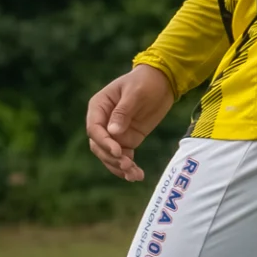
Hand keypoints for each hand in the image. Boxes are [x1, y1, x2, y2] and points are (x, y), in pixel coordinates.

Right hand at [86, 65, 175, 182]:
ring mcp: (115, 133)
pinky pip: (124, 157)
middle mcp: (103, 122)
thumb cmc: (145, 81)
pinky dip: (129, 167)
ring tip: (134, 175)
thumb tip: (112, 132)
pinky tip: (137, 176)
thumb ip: (123, 111)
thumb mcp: (135, 92)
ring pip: (110, 155)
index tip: (118, 151)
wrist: (162, 82)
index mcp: (99, 106)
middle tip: (128, 165)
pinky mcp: (128, 140)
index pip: (94, 129)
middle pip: (99, 146)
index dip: (104, 142)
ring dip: (119, 167)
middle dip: (112, 158)